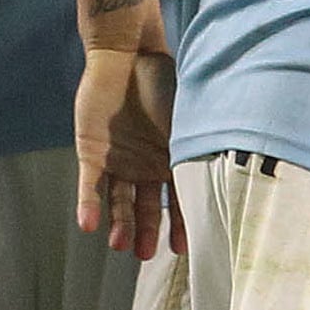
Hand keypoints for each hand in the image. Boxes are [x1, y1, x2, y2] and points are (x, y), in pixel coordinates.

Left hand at [73, 46, 180, 259]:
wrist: (128, 55)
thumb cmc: (164, 83)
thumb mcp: (187, 121)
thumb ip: (196, 150)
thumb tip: (220, 184)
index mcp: (172, 159)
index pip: (177, 201)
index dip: (180, 225)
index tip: (180, 249)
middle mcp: (146, 166)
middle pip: (145, 208)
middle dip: (146, 232)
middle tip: (145, 254)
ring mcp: (119, 161)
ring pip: (118, 202)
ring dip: (119, 224)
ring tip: (120, 245)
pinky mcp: (92, 153)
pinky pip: (90, 185)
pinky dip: (89, 205)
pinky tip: (89, 225)